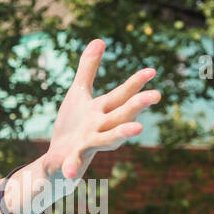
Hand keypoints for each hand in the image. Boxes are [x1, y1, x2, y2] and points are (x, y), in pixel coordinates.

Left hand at [44, 39, 159, 180]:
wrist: (58, 160)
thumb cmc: (72, 126)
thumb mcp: (78, 94)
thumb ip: (88, 69)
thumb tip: (98, 39)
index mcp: (102, 111)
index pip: (121, 95)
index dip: (135, 83)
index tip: (151, 71)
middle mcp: (100, 128)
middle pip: (121, 115)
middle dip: (137, 105)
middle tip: (155, 95)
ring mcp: (87, 144)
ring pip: (106, 139)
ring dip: (120, 134)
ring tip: (137, 128)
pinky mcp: (70, 159)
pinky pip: (71, 164)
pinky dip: (70, 168)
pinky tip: (69, 175)